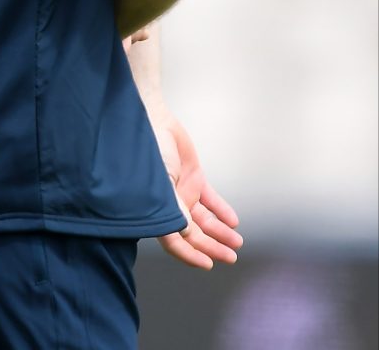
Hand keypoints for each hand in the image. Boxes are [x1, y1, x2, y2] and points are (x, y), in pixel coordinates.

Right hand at [151, 111, 242, 269]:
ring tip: (236, 242)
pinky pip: (210, 199)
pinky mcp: (194, 178)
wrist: (154, 121)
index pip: (174, 240)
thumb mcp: (160, 182)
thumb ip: (173, 207)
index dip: (189, 254)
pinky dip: (221, 210)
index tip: (207, 264)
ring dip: (220, 231)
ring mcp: (183, 191)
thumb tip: (186, 232)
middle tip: (230, 257)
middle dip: (212, 247)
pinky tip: (232, 220)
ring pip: (204, 219)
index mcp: (157, 208)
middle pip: (193, 233)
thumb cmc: (149, 151)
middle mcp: (171, 204)